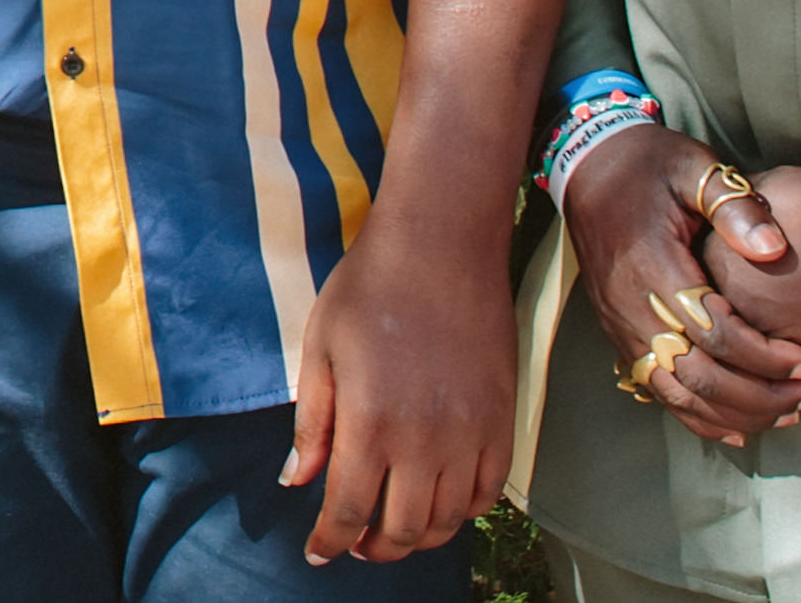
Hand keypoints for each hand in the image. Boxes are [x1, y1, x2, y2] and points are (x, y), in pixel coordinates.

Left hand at [282, 211, 518, 564]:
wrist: (442, 246)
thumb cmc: (369, 288)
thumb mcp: (320, 349)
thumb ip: (311, 424)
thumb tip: (297, 483)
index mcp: (369, 422)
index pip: (347, 510)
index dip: (330, 541)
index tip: (318, 553)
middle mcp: (424, 441)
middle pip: (402, 530)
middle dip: (373, 549)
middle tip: (355, 544)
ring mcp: (471, 434)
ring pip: (448, 521)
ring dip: (418, 537)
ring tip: (393, 529)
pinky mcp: (504, 422)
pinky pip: (489, 493)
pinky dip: (464, 511)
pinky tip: (440, 502)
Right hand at [563, 123, 800, 444]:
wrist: (587, 167)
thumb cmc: (650, 166)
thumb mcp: (694, 167)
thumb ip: (734, 204)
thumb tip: (776, 249)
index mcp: (652, 265)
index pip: (713, 332)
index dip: (765, 356)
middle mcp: (631, 305)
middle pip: (698, 376)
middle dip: (760, 396)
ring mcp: (621, 326)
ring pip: (679, 395)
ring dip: (737, 414)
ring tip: (789, 413)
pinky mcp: (620, 335)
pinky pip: (658, 392)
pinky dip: (699, 419)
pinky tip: (739, 430)